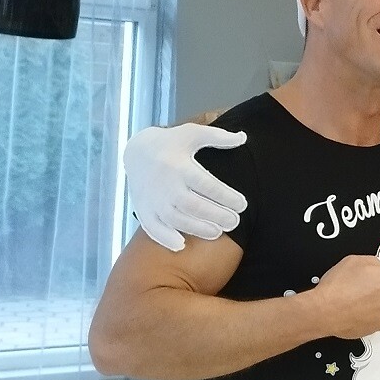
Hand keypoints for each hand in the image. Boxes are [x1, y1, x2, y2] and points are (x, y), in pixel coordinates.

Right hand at [125, 123, 248, 250]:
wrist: (136, 152)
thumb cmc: (171, 143)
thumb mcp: (192, 134)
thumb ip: (218, 137)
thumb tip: (243, 137)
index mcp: (179, 165)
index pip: (206, 184)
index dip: (226, 197)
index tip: (242, 205)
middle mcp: (165, 184)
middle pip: (193, 205)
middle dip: (216, 216)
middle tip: (234, 222)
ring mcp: (153, 199)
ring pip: (175, 219)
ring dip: (197, 229)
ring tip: (217, 232)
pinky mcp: (143, 209)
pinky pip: (152, 228)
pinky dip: (165, 238)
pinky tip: (181, 245)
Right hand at [310, 248, 379, 339]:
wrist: (323, 312)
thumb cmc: (338, 283)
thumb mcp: (355, 261)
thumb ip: (374, 264)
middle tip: (358, 284)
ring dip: (373, 298)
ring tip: (352, 298)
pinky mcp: (378, 327)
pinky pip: (377, 315)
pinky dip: (367, 312)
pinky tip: (353, 310)